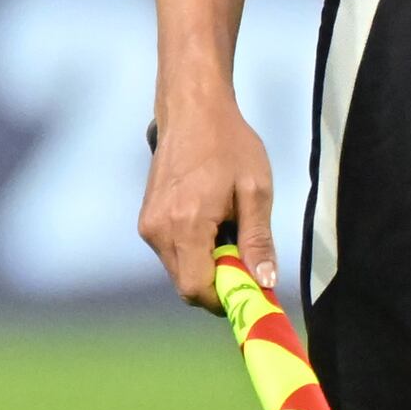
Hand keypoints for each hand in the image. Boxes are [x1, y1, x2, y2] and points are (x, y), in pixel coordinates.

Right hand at [140, 85, 276, 313]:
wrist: (192, 111)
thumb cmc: (228, 144)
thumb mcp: (255, 190)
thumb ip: (258, 241)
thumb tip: (264, 282)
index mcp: (186, 224)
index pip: (197, 289)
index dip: (225, 298)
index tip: (250, 289)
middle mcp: (158, 231)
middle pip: (187, 285)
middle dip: (218, 282)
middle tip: (245, 258)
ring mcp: (148, 225)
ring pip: (180, 270)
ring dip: (207, 265)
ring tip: (228, 230)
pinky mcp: (146, 220)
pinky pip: (172, 253)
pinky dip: (194, 251)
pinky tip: (211, 223)